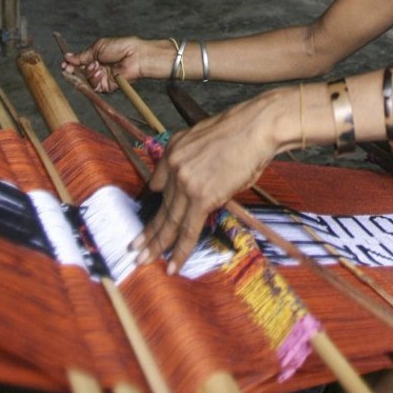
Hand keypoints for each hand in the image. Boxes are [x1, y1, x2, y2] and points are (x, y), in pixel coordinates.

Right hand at [62, 35, 158, 91]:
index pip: (79, 63)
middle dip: (74, 71)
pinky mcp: (107, 87)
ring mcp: (102, 78)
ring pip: (86, 80)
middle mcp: (98, 68)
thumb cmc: (120, 47)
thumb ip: (82, 55)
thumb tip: (67, 57)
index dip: (70, 64)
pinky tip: (99, 72)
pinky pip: (95, 87)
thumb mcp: (98, 48)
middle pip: (80, 73)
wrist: (135, 56)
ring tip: (95, 65)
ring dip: (88, 72)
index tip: (64, 64)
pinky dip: (94, 79)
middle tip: (68, 69)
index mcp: (96, 57)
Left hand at [135, 93, 284, 273]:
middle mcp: (174, 166)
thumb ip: (190, 159)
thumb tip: (187, 183)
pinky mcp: (202, 198)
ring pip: (170, 222)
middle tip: (135, 249)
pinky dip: (180, 251)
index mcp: (173, 150)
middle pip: (161, 206)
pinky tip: (172, 266)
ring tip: (143, 261)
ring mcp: (186, 183)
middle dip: (148, 232)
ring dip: (157, 245)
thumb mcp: (203, 138)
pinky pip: (188, 230)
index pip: (158, 184)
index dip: (154, 204)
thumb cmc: (241, 131)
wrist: (257, 127)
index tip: (149, 219)